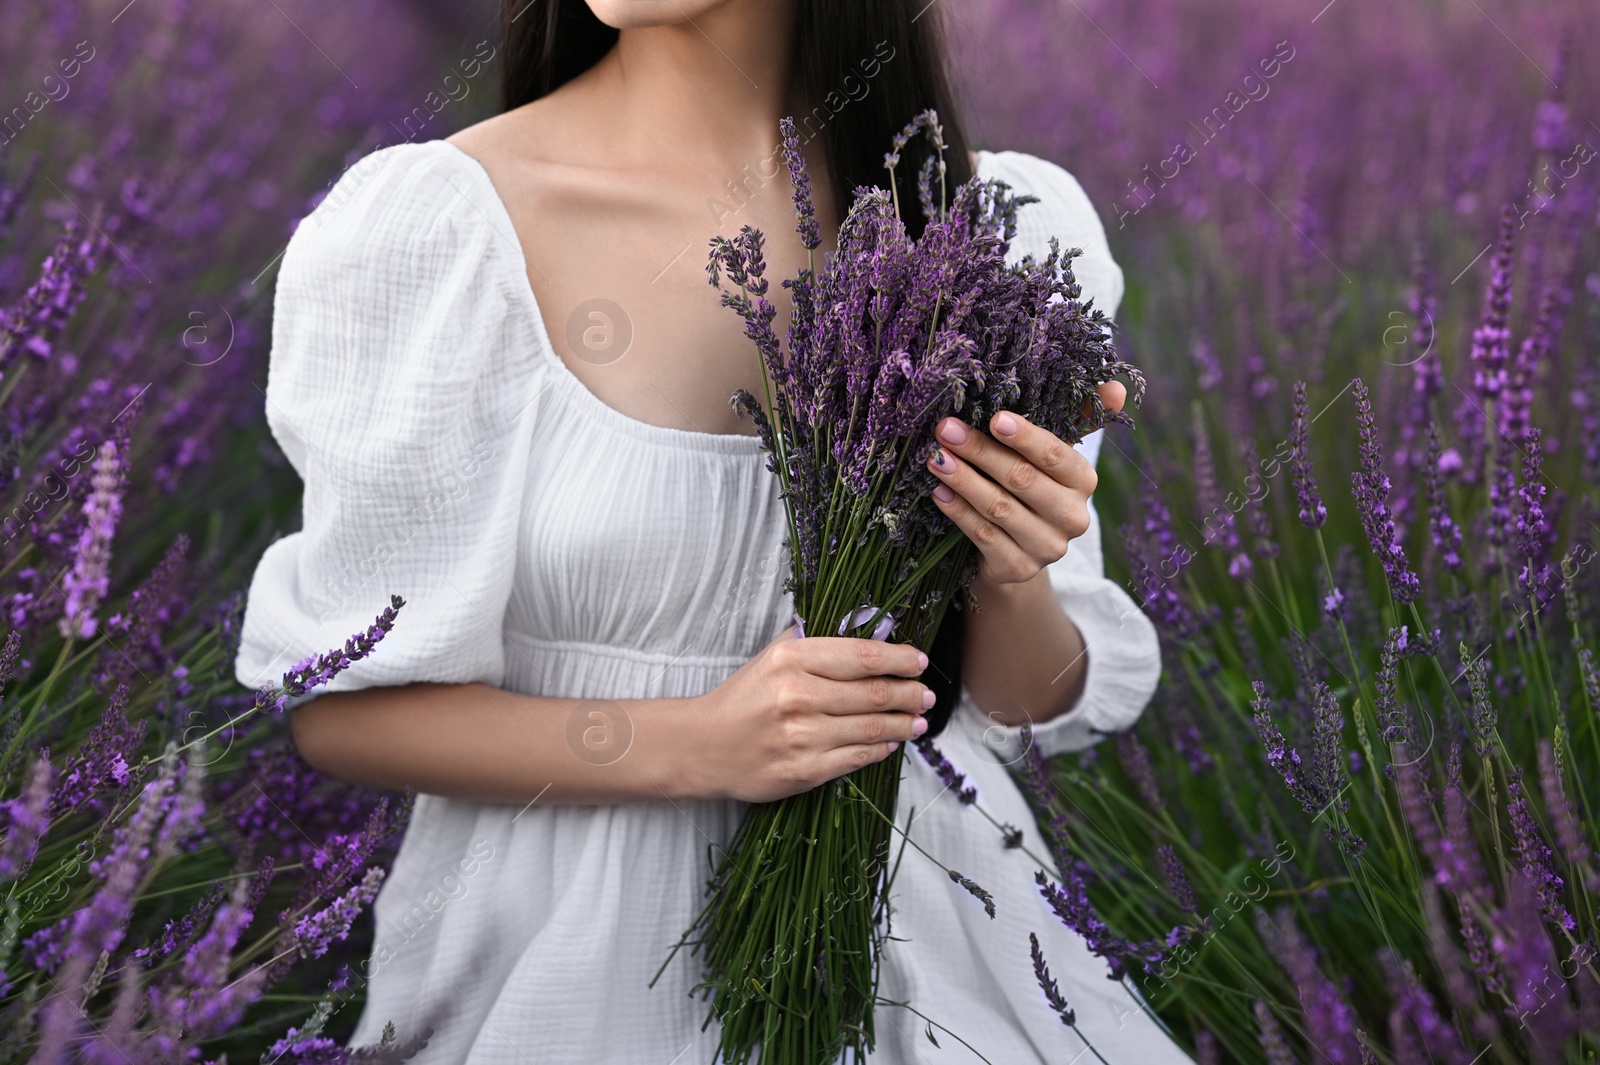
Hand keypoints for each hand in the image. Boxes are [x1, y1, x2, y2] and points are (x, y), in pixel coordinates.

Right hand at [688, 628, 933, 802]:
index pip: (862, 656)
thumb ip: (818, 641)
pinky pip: (856, 758)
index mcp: (792, 659)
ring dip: (903, 724)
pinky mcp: (804, 770)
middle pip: (873, 692)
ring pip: (871, 728)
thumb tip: (869, 628)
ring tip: (919, 720)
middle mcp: (798, 695)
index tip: (918, 661)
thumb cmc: (744, 698)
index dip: (899, 659)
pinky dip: (879, 749)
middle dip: (909, 693)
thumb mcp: (773, 656)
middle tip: (926, 694)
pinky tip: (890, 743)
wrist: (704, 745)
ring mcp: (802, 736)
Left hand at [926, 381, 1124, 586]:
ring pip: (999, 508)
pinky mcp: (1018, 569)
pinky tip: (940, 493)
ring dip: (964, 480)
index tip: (993, 417)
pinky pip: (983, 536)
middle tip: (947, 430)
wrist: (1017, 548)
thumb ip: (1077, 417)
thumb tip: (1117, 386)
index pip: (1055, 455)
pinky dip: (959, 512)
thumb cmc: (1032, 485)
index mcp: (1084, 481)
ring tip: (937, 459)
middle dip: (981, 452)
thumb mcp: (1051, 454)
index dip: (1024, 436)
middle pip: (1021, 479)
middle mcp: (1072, 517)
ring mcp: (1047, 547)